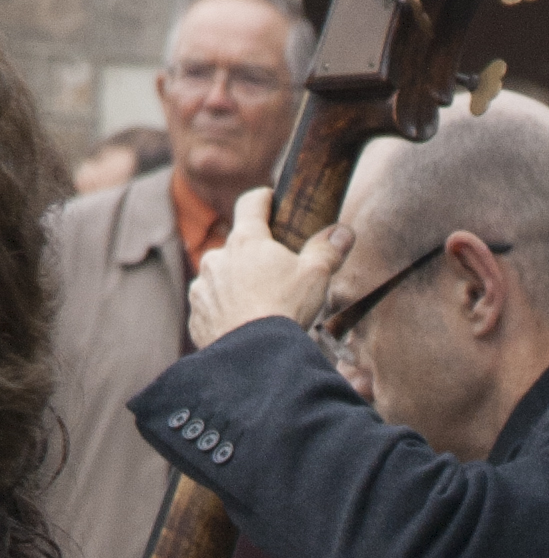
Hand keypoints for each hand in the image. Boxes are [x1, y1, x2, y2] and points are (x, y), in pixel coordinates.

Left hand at [188, 191, 348, 345]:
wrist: (254, 357)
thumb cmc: (285, 310)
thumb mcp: (316, 277)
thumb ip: (327, 251)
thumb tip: (343, 232)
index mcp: (246, 240)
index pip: (251, 203)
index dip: (263, 199)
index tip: (271, 202)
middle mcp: (216, 258)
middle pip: (237, 247)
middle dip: (253, 258)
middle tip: (275, 277)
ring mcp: (202, 287)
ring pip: (220, 279)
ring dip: (235, 288)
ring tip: (258, 311)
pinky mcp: (197, 317)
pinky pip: (211, 310)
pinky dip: (224, 316)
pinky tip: (243, 330)